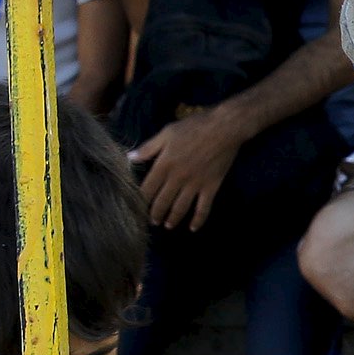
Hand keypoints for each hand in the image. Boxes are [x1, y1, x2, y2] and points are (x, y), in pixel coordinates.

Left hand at [133, 105, 246, 229]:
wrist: (225, 128)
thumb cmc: (194, 127)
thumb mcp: (167, 133)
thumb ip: (148, 148)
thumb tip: (129, 158)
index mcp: (164, 164)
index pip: (147, 188)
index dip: (141, 200)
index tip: (137, 208)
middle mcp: (177, 178)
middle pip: (162, 202)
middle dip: (155, 214)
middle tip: (152, 221)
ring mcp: (195, 185)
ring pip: (180, 208)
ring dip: (172, 219)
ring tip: (167, 225)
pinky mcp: (211, 187)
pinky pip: (203, 208)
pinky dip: (198, 220)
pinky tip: (193, 228)